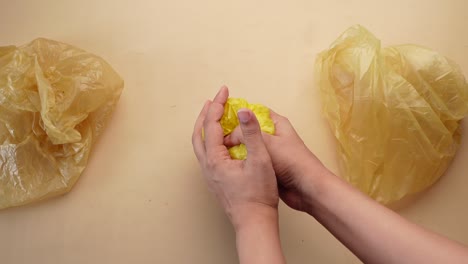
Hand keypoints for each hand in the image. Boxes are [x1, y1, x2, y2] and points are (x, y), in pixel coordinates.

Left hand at [192, 87, 278, 228]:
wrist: (254, 223)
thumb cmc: (258, 195)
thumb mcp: (260, 160)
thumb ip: (251, 134)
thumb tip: (244, 111)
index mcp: (214, 160)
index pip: (211, 125)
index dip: (217, 105)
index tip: (224, 91)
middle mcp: (207, 167)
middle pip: (198, 133)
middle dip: (206, 114)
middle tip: (215, 100)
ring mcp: (210, 175)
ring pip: (200, 145)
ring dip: (206, 127)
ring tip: (214, 115)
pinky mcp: (215, 181)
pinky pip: (207, 154)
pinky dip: (211, 139)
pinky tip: (222, 140)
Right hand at [224, 110, 329, 211]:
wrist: (306, 189)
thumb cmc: (292, 162)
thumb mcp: (267, 143)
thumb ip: (247, 133)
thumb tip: (229, 131)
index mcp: (277, 123)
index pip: (255, 112)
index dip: (239, 114)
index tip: (222, 118)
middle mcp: (274, 135)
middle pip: (250, 129)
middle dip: (234, 132)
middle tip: (217, 136)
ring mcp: (271, 151)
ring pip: (249, 146)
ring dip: (237, 148)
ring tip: (220, 150)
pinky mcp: (268, 165)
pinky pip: (251, 159)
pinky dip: (242, 161)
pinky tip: (229, 163)